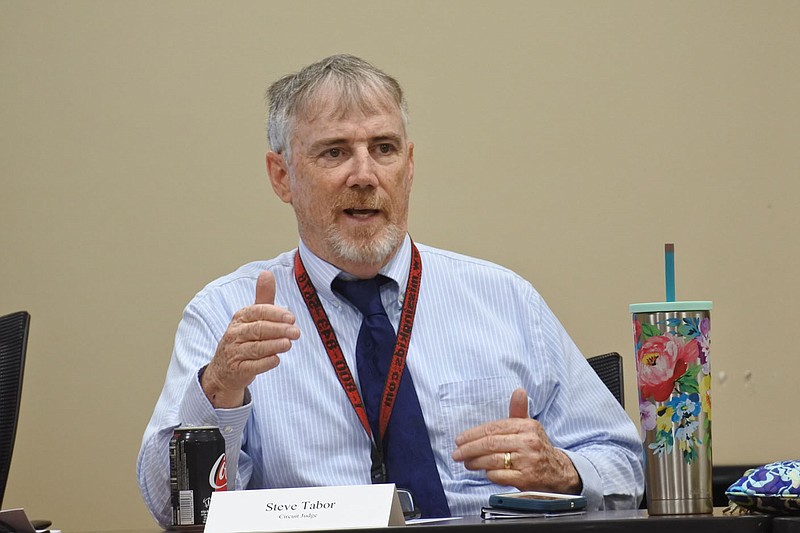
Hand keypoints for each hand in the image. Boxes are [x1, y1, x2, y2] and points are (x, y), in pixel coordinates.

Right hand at [201, 270, 300, 407]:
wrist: (224, 370)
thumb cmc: (244, 339)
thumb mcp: (252, 317)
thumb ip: (263, 298)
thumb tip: (266, 273)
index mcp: (240, 318)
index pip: (257, 312)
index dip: (275, 314)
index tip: (291, 317)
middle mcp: (235, 333)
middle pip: (258, 329)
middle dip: (278, 330)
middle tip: (296, 332)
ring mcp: (235, 352)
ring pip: (255, 348)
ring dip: (273, 345)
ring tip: (288, 344)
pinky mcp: (238, 370)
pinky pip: (252, 366)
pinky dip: (265, 363)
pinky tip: (276, 360)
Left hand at [451, 388, 581, 493]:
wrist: (558, 471)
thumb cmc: (536, 446)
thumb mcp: (529, 426)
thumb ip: (518, 410)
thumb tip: (519, 391)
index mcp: (526, 426)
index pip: (493, 428)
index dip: (472, 434)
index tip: (459, 440)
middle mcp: (528, 442)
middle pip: (490, 444)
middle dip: (469, 449)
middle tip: (457, 454)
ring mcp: (528, 461)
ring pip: (493, 460)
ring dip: (475, 462)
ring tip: (467, 463)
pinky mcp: (527, 479)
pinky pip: (500, 476)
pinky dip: (489, 474)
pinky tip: (485, 472)